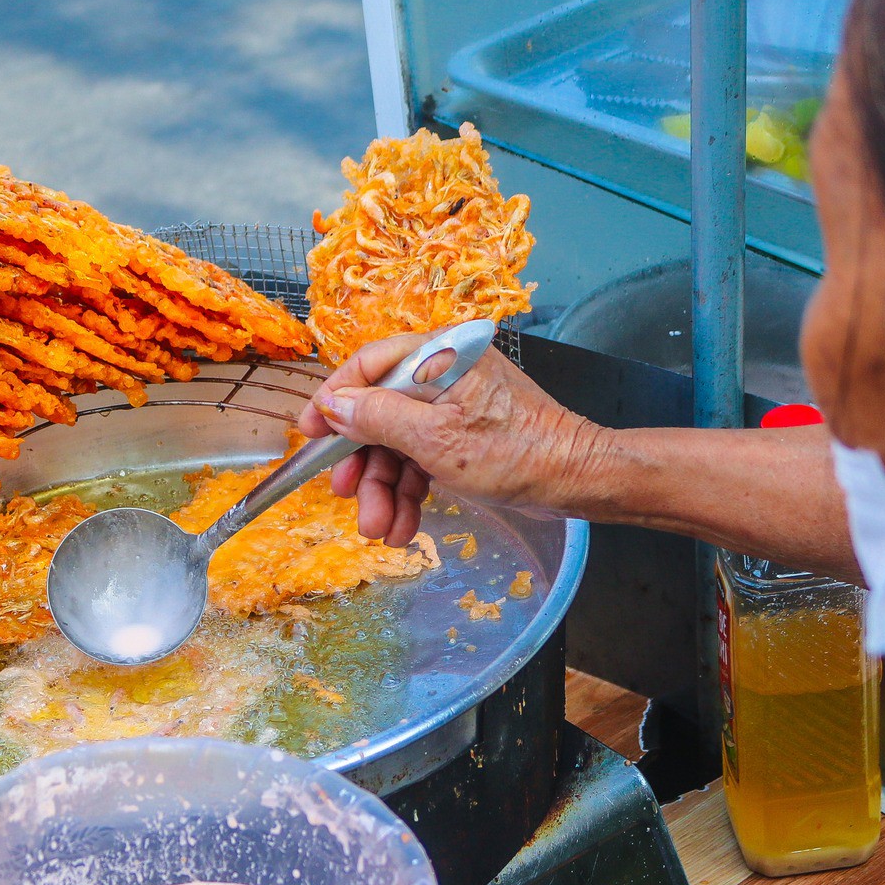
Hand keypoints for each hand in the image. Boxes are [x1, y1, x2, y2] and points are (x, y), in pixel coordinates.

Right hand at [294, 330, 610, 543]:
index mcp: (439, 355)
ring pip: (398, 444)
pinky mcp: (464, 436)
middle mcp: (444, 374)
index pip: (368, 366)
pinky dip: (410, 492)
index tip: (309, 435)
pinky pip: (422, 458)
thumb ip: (377, 417)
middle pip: (379, 412)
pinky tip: (404, 525)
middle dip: (364, 464)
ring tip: (383, 529)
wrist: (574, 479)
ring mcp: (454, 408)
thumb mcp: (435, 437)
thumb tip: (332, 404)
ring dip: (386, 489)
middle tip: (349, 499)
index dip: (334, 401)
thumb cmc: (516, 451)